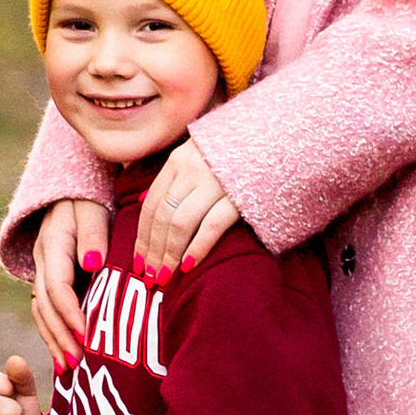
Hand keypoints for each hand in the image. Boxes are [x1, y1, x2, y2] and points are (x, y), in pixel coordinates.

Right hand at [30, 197, 107, 366]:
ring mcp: (42, 272)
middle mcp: (42, 262)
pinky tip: (64, 356)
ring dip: (53, 341)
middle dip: (60, 336)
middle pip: (45, 306)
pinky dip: (53, 334)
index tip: (87, 335)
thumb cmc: (89, 198)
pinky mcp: (49, 280)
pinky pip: (46, 311)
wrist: (71, 189)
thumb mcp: (93, 208)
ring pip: (41, 312)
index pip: (57, 287)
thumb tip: (93, 263)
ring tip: (69, 369)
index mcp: (52, 246)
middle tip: (78, 363)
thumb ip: (94, 234)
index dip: (70, 313)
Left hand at [131, 138, 241, 282]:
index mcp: (178, 160)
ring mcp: (215, 181)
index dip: (142, 237)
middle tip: (149, 277)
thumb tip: (141, 201)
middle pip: (163, 217)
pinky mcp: (239, 194)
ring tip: (165, 277)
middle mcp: (191, 169)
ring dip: (169, 254)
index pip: (151, 205)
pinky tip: (189, 266)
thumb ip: (173, 177)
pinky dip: (197, 247)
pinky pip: (212, 225)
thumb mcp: (198, 153)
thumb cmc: (236, 150)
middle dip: (153, 251)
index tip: (137, 262)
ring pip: (181, 223)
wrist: (278, 137)